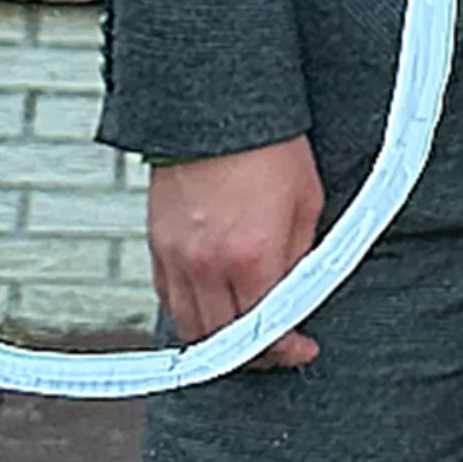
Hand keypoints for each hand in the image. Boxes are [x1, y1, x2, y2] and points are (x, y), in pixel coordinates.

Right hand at [146, 138, 322, 367]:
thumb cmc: (269, 148)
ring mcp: (176, 257)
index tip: (301, 349)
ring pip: (190, 325)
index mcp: (253, 255)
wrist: (218, 109)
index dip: (286, 348)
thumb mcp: (307, 202)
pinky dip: (191, 311)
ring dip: (219, 338)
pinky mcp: (156, 245)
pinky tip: (213, 305)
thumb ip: (300, 255)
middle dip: (255, 352)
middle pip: (224, 338)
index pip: (267, 328)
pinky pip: (169, 298)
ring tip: (246, 331)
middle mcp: (208, 264)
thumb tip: (296, 289)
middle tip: (276, 345)